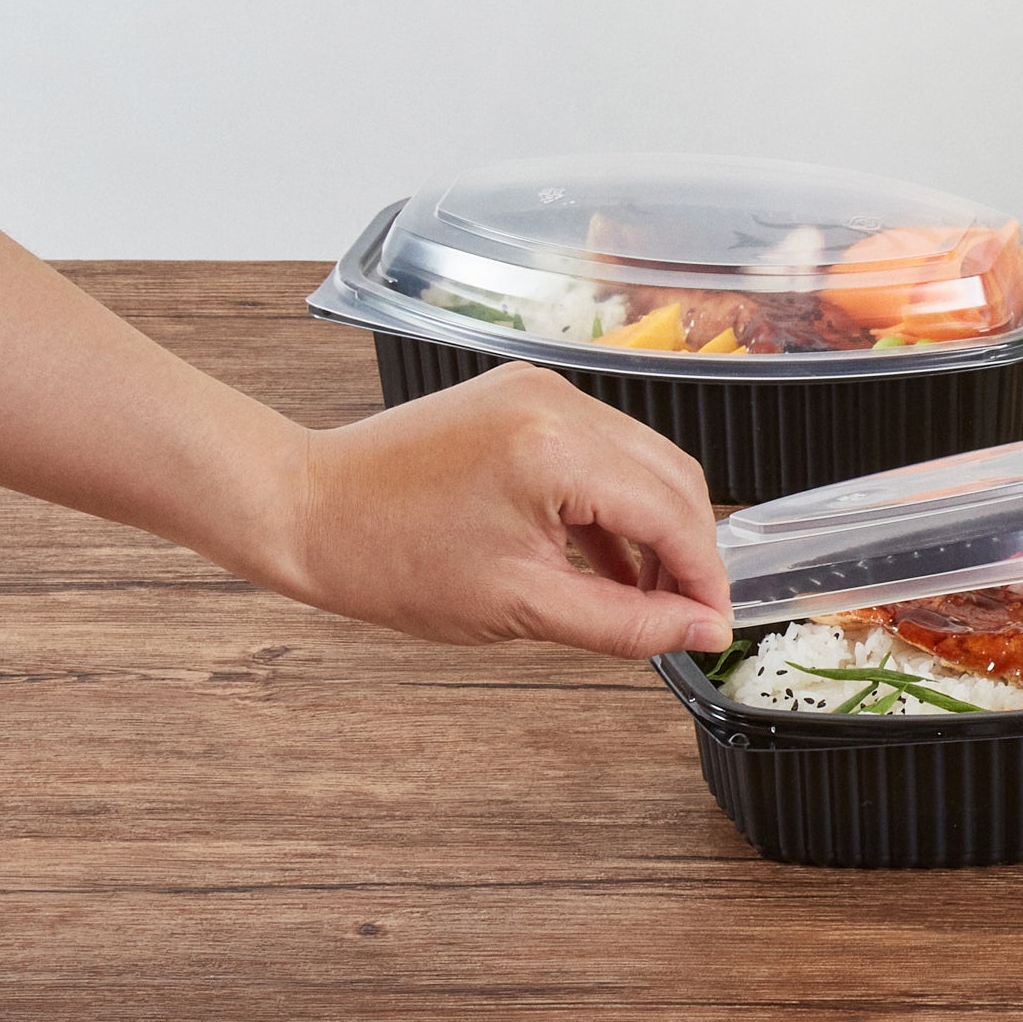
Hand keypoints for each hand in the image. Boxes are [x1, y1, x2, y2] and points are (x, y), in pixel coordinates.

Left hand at [279, 363, 731, 658]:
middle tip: (688, 617)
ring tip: (645, 598)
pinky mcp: (524, 398)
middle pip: (672, 476)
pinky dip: (614, 503)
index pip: (671, 510)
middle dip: (689, 550)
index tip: (714, 628)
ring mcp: (542, 391)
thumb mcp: (519, 607)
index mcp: (557, 447)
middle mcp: (559, 402)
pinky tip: (606, 561)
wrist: (308, 509)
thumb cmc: (389, 558)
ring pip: (642, 460)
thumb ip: (624, 622)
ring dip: (655, 527)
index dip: (704, 576)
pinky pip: (600, 449)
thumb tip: (696, 630)